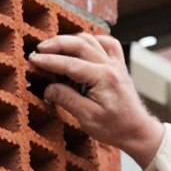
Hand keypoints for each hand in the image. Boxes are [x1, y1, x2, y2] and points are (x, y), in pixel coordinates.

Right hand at [28, 34, 163, 167]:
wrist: (138, 130)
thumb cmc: (115, 127)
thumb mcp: (87, 118)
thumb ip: (67, 99)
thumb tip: (48, 88)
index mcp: (103, 78)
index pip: (70, 63)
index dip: (49, 60)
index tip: (33, 59)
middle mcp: (111, 65)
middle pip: (80, 44)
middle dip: (56, 43)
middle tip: (38, 49)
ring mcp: (116, 63)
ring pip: (91, 39)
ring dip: (70, 39)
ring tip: (53, 46)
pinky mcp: (118, 65)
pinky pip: (106, 43)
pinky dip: (92, 39)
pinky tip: (80, 44)